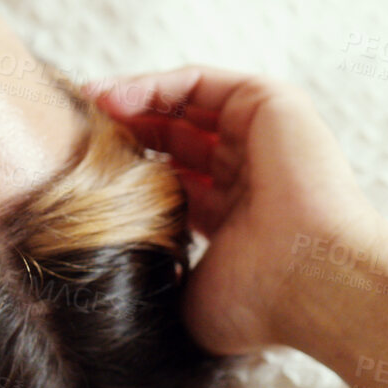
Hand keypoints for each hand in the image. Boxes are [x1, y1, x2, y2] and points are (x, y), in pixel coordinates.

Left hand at [85, 66, 387, 354]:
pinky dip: (153, 85)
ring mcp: (264, 137)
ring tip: (85, 107)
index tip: (73, 170)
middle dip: (122, 130)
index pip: (168, 179)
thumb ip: (154, 284)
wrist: (315, 283)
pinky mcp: (274, 105)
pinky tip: (113, 99)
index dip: (122, 170)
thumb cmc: (259, 305)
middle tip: (72, 132)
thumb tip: (105, 290)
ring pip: (183, 104)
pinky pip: (200, 82)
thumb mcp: (187, 299)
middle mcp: (248, 173)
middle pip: (172, 137)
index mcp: (231, 216)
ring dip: (130, 100)